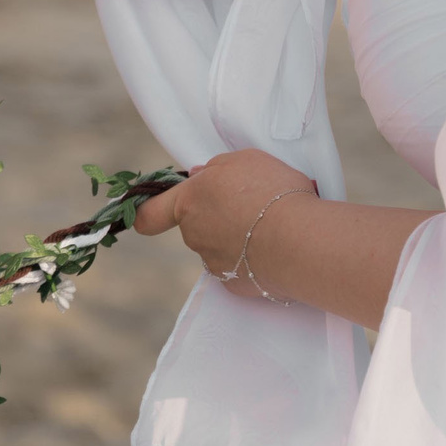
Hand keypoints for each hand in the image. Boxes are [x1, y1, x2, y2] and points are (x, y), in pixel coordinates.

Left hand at [134, 148, 317, 300]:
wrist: (300, 241)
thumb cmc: (272, 192)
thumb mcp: (244, 160)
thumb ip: (215, 168)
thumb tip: (199, 179)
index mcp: (189, 202)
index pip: (149, 214)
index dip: (146, 213)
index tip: (145, 214)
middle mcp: (194, 235)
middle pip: (196, 225)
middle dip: (217, 216)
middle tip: (252, 204)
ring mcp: (214, 264)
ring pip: (219, 246)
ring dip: (238, 237)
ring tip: (272, 225)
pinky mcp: (236, 285)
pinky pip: (240, 267)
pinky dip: (253, 259)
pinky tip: (276, 247)